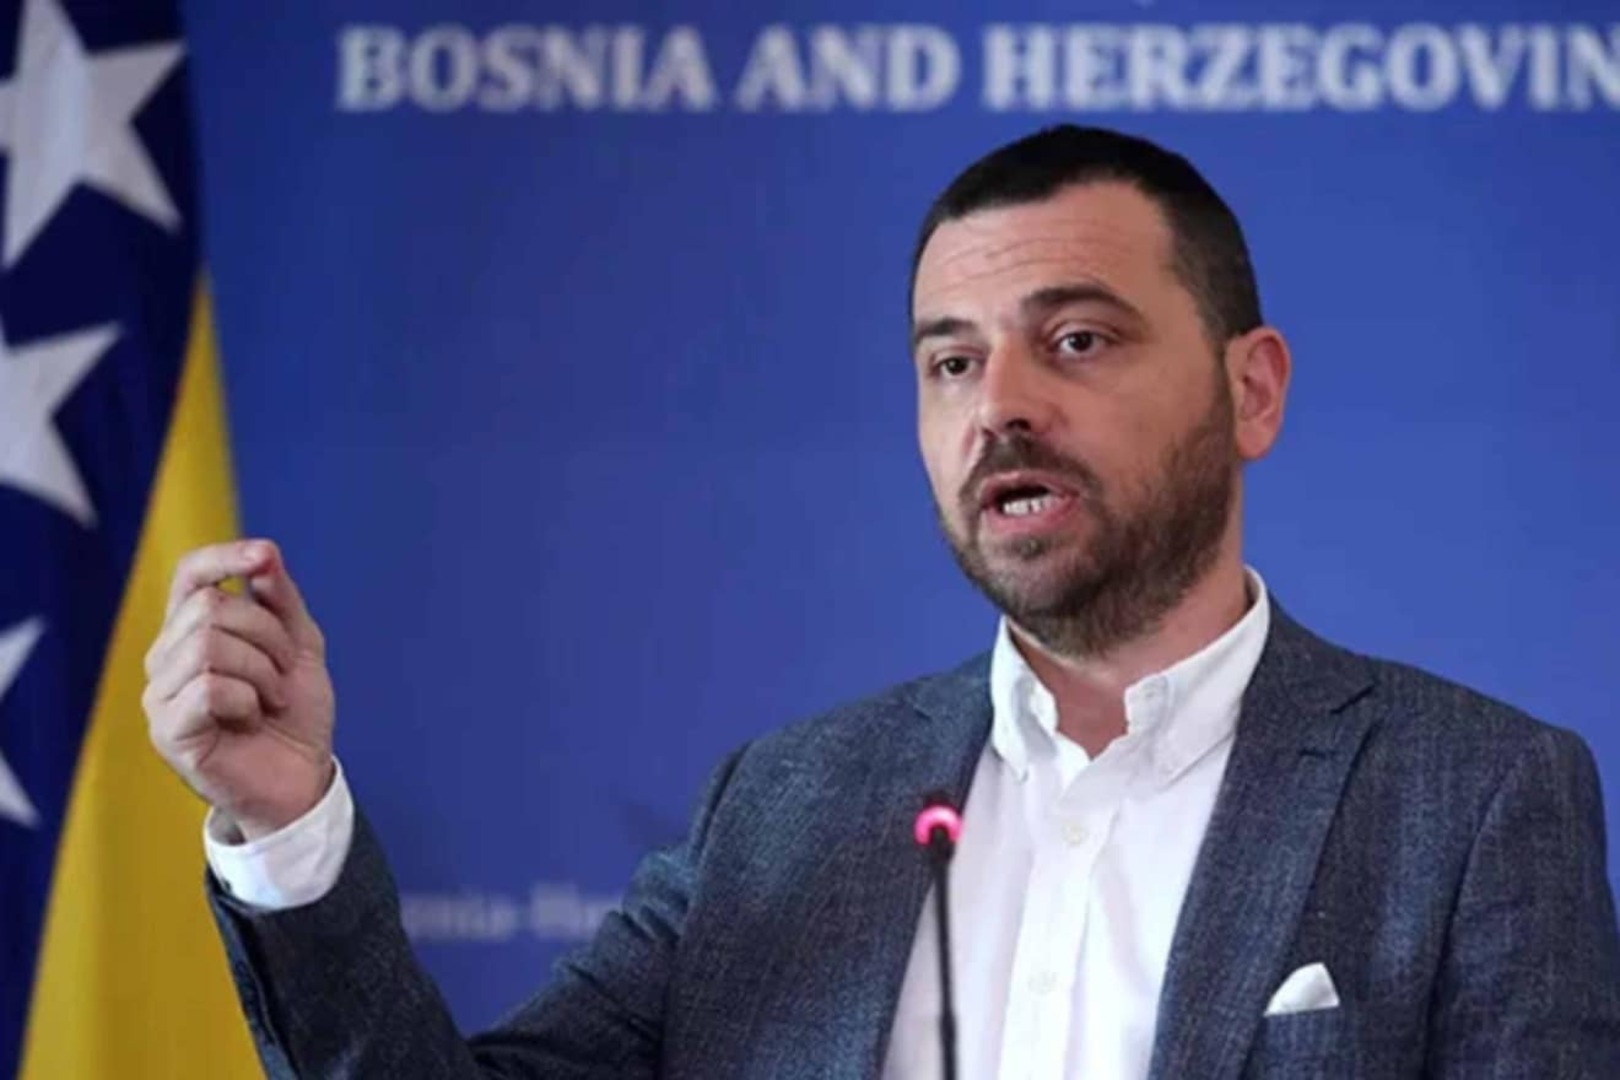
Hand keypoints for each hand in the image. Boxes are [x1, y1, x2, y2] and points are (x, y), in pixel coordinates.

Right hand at [144, 539, 335, 840]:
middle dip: (268, 635)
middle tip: (284, 673)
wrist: (302, 779)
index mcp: (192, 631)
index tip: (264, 556)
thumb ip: (280, 600)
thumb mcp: (300, 646)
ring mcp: (160, 695)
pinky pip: (209, 686)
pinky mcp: (167, 731)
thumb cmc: (294, 714)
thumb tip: (264, 553)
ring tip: (271, 700)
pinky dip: (247, 699)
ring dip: (262, 670)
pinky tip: (251, 720)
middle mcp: (166, 658)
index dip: (224, 555)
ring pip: (209, 644)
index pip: (189, 573)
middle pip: (211, 607)